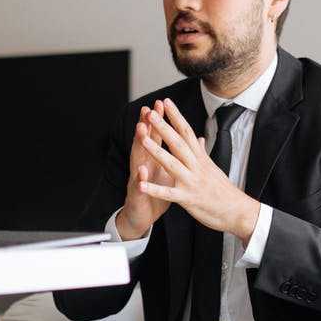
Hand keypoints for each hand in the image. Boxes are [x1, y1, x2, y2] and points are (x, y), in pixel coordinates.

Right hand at [116, 101, 173, 239]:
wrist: (140, 217)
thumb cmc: (153, 194)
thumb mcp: (166, 173)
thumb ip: (173, 156)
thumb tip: (182, 140)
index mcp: (153, 160)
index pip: (157, 137)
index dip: (160, 121)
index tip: (163, 103)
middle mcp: (144, 166)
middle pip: (145, 142)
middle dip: (148, 126)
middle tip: (149, 110)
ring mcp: (138, 180)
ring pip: (138, 160)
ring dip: (140, 146)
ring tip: (141, 132)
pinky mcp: (137, 196)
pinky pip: (139, 188)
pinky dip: (141, 181)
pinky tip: (141, 174)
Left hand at [136, 97, 260, 241]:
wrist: (238, 211)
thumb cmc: (224, 190)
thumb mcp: (213, 168)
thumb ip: (203, 152)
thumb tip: (200, 138)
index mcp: (200, 158)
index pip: (187, 132)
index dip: (176, 116)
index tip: (166, 101)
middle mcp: (196, 166)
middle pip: (178, 143)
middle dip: (164, 127)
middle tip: (151, 113)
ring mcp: (192, 182)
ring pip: (172, 164)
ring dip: (156, 151)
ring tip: (142, 140)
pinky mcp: (188, 198)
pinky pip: (168, 193)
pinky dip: (155, 190)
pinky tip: (141, 185)